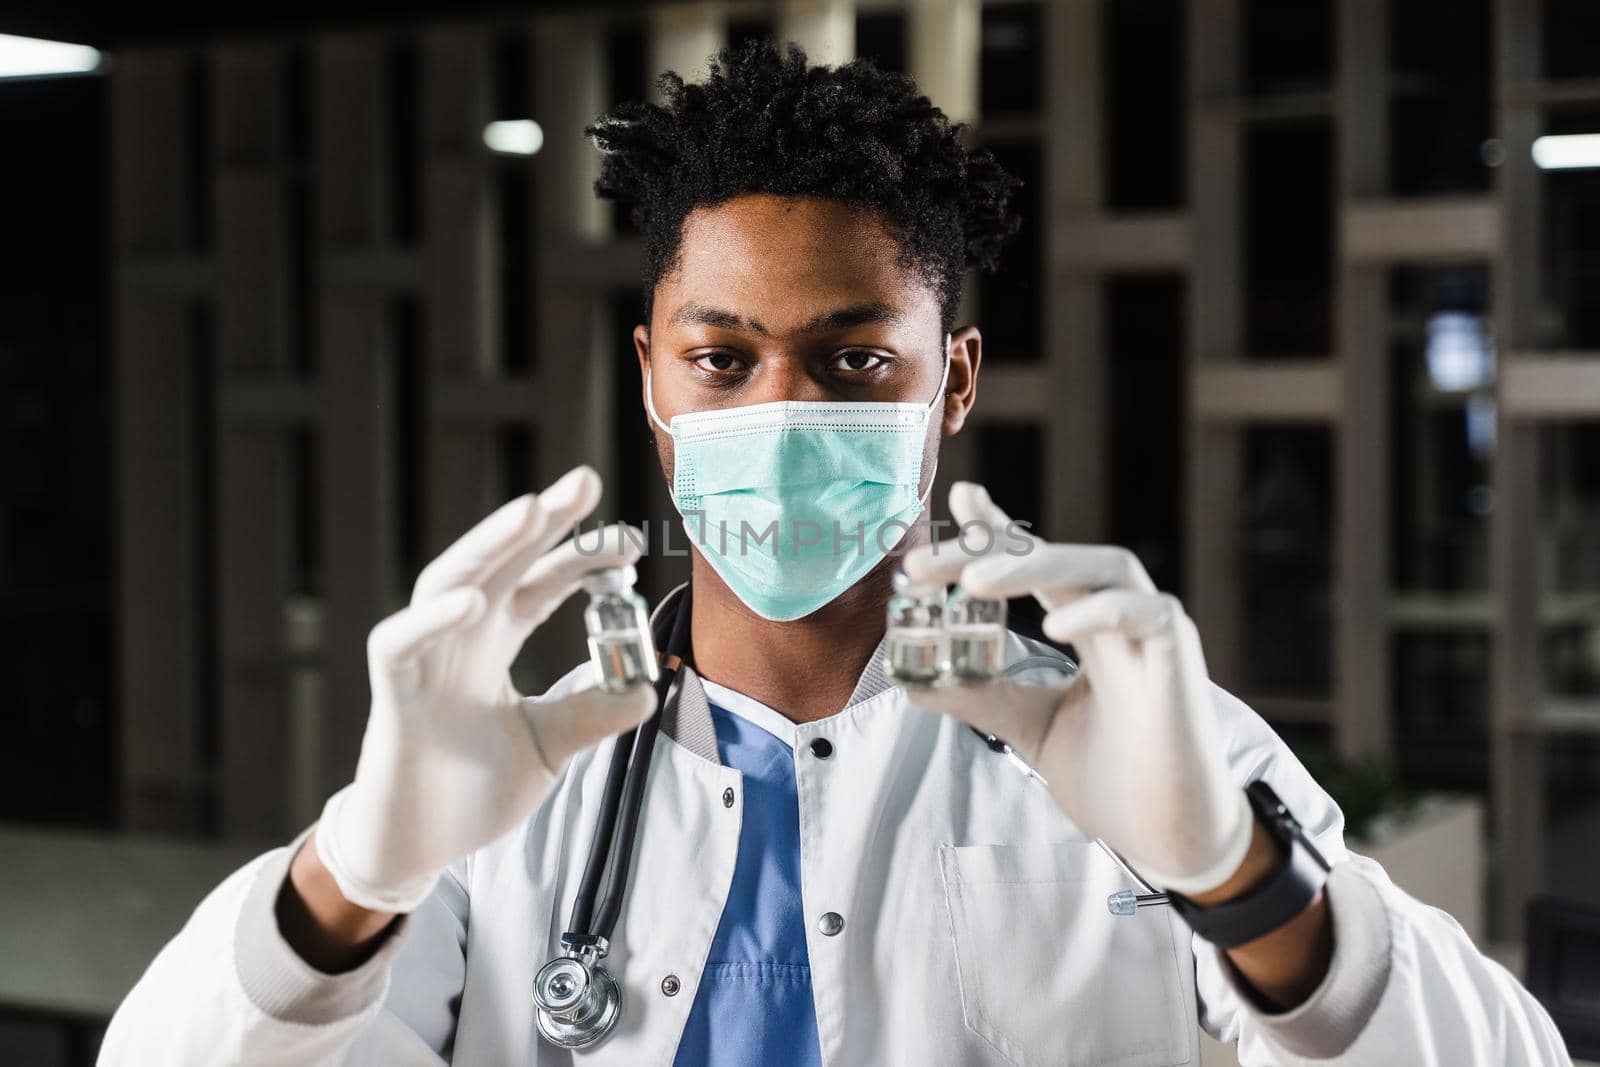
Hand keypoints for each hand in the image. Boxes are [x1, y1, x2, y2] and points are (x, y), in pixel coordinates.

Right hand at [314, 465, 657, 913]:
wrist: (418, 848)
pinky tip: (475, 599)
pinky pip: (401, 644)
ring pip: (450, 582)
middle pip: (499, 563)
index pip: (539, 583)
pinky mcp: (391, 694)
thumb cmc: (472, 791)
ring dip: (489, 544)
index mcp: (495, 643)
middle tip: (585, 482)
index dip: (579, 558)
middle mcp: (459, 639)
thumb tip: (649, 688)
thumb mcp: (550, 747)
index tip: (629, 539)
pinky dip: (433, 618)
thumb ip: (591, 714)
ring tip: (532, 511)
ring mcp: (423, 660)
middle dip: (539, 521)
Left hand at [902, 482, 1252, 895]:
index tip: (958, 502)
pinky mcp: (1180, 658)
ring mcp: (1154, 633)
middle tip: (925, 564)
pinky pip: (1146, 615)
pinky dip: (1101, 611)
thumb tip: (916, 680)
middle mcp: (1120, 618)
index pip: (1039, 563)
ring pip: (1103, 567)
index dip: (1000, 531)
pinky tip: (1057, 625)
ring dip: (1037, 567)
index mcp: (1088, 628)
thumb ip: (984, 697)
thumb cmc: (1114, 781)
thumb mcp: (1030, 729)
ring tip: (976, 581)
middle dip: (990, 550)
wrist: (1170, 838)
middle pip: (1056, 557)